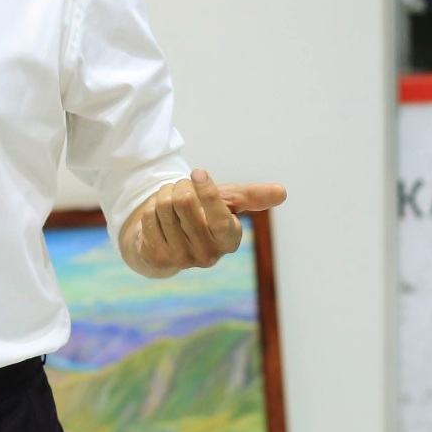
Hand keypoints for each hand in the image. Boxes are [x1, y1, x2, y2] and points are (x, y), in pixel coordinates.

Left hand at [127, 171, 286, 276]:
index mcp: (230, 240)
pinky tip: (158, 215)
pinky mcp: (158, 259)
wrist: (170, 238)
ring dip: (165, 193)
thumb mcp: (229, 203)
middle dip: (181, 185)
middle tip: (183, 186)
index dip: (207, 193)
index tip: (197, 172)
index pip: (220, 218)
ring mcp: (182, 260)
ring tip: (171, 198)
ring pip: (164, 207)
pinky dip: (150, 208)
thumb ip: (254, 197)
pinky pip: (148, 218)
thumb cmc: (205, 215)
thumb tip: (282, 192)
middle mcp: (208, 255)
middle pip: (184, 203)